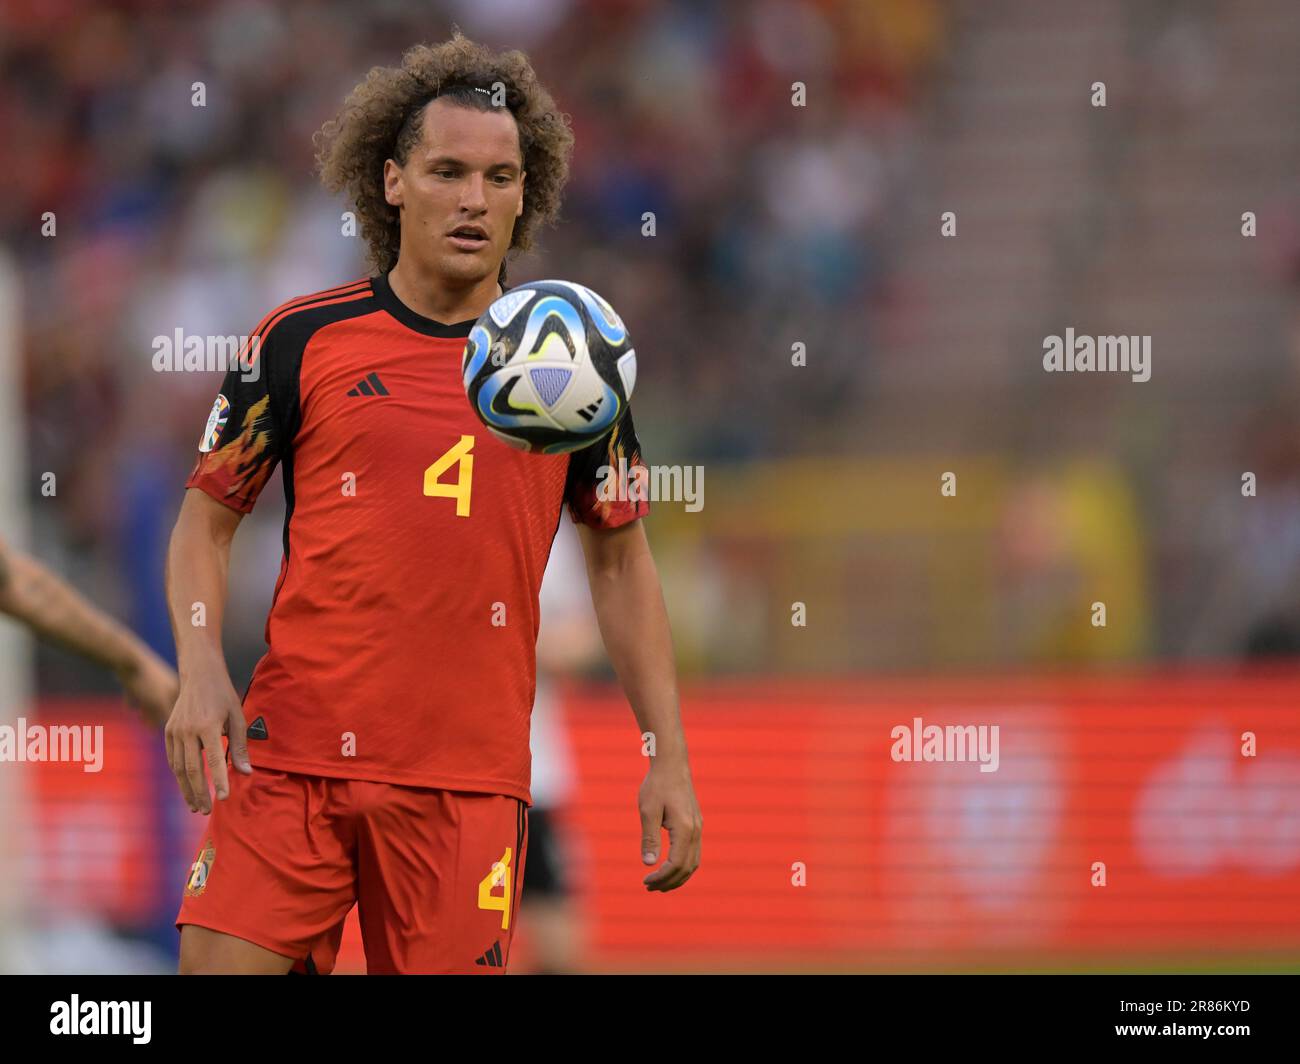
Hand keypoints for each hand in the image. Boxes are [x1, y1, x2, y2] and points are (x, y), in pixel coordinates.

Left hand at [116, 647, 179, 728]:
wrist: (127, 661)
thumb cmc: (147, 683)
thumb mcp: (159, 703)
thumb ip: (167, 717)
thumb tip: (176, 730)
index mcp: (177, 689)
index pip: (180, 710)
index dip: (174, 721)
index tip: (166, 730)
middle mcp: (168, 683)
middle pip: (165, 704)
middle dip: (159, 716)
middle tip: (152, 727)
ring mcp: (153, 680)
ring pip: (151, 699)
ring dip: (147, 709)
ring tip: (142, 718)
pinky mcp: (137, 677)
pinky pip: (137, 692)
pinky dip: (134, 699)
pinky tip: (129, 706)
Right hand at [164, 661, 250, 814]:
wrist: (199, 674)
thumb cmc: (223, 696)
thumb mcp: (238, 717)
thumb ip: (240, 746)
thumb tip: (245, 773)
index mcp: (208, 726)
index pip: (213, 760)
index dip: (218, 781)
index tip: (225, 798)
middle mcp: (188, 730)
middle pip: (191, 770)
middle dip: (199, 793)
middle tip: (206, 811)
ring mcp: (174, 731)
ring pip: (178, 768)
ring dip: (186, 789)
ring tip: (196, 806)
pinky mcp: (168, 731)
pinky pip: (172, 759)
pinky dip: (179, 776)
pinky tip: (187, 788)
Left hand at [639, 758, 701, 891]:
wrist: (672, 764)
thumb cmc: (657, 785)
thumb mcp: (648, 810)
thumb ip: (649, 838)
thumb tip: (649, 864)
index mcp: (685, 829)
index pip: (675, 864)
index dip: (661, 877)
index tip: (645, 880)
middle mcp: (696, 831)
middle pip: (687, 868)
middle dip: (669, 882)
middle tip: (649, 887)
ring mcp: (698, 828)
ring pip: (693, 862)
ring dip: (678, 877)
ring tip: (659, 883)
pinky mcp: (696, 824)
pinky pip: (694, 853)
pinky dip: (683, 866)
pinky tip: (669, 867)